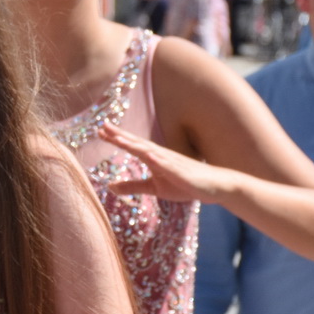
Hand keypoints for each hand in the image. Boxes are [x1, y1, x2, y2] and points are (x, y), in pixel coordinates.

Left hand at [99, 123, 231, 204]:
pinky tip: (150, 156)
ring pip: (151, 152)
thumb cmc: (184, 184)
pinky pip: (170, 166)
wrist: (213, 187)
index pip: (132, 145)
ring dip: (135, 144)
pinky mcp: (183, 173)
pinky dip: (160, 160)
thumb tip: (110, 187)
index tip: (100, 130)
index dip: (116, 138)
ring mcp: (173, 163)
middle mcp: (161, 156)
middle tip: (103, 125)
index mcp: (154, 158)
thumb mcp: (154, 187)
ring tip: (119, 138)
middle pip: (138, 143)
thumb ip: (132, 186)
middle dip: (121, 135)